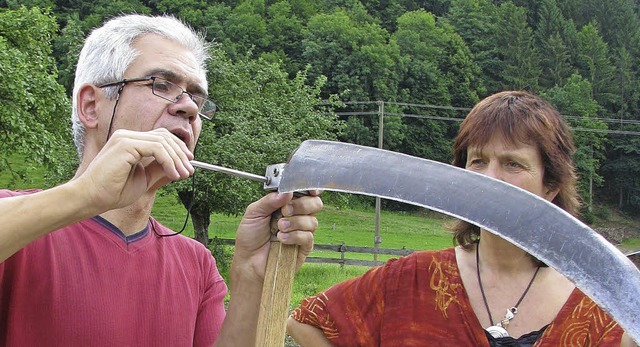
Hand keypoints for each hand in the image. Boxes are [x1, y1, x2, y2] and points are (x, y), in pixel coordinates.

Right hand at [75, 128, 193, 211]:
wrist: (91, 198)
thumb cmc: (113, 191)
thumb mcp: (144, 178)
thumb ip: (159, 168)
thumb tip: (180, 165)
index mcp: (130, 142)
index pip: (160, 137)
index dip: (177, 149)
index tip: (187, 165)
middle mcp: (127, 136)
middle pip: (164, 136)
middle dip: (180, 154)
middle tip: (189, 171)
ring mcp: (125, 138)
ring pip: (162, 141)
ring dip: (177, 159)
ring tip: (183, 175)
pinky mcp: (125, 144)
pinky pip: (156, 148)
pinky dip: (168, 161)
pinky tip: (173, 174)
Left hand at [232, 191, 322, 283]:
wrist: (248, 260)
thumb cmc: (250, 237)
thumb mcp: (254, 212)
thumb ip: (269, 200)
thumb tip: (286, 191)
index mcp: (286, 204)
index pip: (305, 193)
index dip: (310, 189)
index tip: (309, 190)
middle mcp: (296, 216)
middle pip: (315, 204)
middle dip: (301, 205)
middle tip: (285, 211)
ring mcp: (301, 231)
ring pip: (312, 221)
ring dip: (294, 222)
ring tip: (279, 228)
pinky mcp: (304, 247)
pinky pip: (308, 237)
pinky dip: (295, 236)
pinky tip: (282, 239)